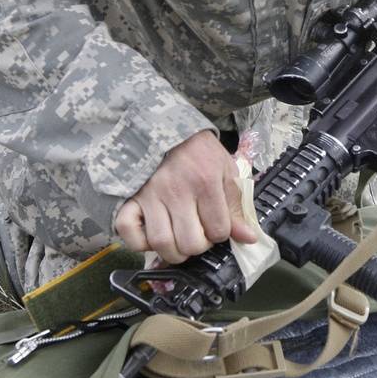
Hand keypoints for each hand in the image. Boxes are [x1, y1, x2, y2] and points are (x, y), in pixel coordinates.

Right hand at [115, 130, 258, 263]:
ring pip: (161, 243)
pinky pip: (128, 231)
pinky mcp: (130, 197)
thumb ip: (236, 205)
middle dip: (198, 246)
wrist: (164, 125)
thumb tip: (249, 238)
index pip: (219, 231)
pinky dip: (139, 242)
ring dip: (173, 251)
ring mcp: (150, 196)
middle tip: (197, 235)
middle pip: (190, 244)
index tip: (215, 226)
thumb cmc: (198, 150)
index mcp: (205, 183)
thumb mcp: (225, 170)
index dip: (220, 235)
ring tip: (178, 241)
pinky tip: (151, 236)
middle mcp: (177, 192)